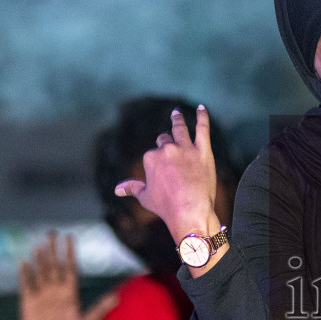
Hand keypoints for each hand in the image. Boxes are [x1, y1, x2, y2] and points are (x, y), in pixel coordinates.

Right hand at [18, 232, 117, 319]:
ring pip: (41, 272)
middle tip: (52, 232)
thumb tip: (117, 297)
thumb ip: (100, 310)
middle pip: (54, 265)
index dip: (70, 252)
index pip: (70, 268)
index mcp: (70, 292)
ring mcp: (41, 294)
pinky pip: (27, 285)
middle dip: (53, 249)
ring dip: (40, 259)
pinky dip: (26, 274)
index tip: (69, 237)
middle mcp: (55, 290)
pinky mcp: (28, 301)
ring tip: (39, 245)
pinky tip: (24, 263)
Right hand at [114, 106, 219, 239]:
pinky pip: (202, 128)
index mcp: (151, 158)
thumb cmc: (166, 207)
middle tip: (168, 142)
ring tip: (176, 113)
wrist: (189, 211)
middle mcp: (167, 150)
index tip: (162, 171)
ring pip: (180, 129)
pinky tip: (201, 108)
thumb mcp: (145, 197)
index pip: (153, 153)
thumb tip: (117, 189)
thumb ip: (132, 188)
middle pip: (165, 139)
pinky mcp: (203, 151)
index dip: (157, 162)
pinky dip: (202, 117)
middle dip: (166, 142)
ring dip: (177, 120)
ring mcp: (185, 149)